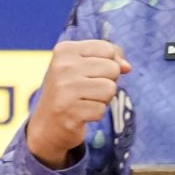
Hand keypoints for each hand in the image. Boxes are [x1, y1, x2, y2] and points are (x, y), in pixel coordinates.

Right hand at [26, 38, 128, 167]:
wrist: (47, 124)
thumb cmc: (71, 90)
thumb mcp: (85, 66)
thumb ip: (110, 59)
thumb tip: (127, 67)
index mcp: (65, 50)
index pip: (108, 49)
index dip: (109, 63)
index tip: (91, 73)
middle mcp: (62, 66)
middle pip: (113, 69)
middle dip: (106, 81)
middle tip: (86, 90)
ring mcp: (64, 89)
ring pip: (110, 89)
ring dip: (103, 99)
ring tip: (84, 100)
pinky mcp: (69, 111)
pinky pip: (101, 110)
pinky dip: (95, 114)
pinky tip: (80, 113)